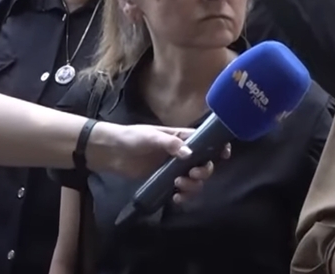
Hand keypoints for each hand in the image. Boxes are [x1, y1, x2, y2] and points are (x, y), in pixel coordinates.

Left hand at [87, 123, 227, 201]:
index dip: (218, 148)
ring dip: (193, 186)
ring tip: (178, 186)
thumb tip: (189, 153)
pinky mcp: (164, 181)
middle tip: (192, 175)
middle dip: (204, 172)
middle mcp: (182, 153)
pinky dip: (183, 196)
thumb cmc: (131, 137)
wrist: (111, 152)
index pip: (207, 141)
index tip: (224, 156)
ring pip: (195, 180)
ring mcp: (174, 168)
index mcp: (182, 137)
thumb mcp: (150, 136)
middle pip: (204, 164)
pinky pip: (181, 191)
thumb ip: (170, 144)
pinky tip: (176, 198)